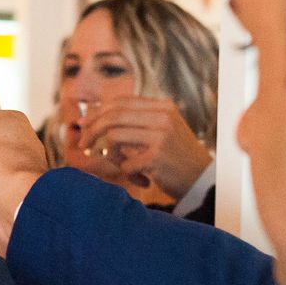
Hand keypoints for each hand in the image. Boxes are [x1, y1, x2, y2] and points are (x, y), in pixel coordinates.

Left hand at [81, 97, 212, 203]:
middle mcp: (163, 118)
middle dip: (91, 130)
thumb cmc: (176, 158)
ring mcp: (161, 137)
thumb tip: (92, 116)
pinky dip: (127, 173)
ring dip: (110, 155)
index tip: (83, 123)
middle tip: (82, 145)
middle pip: (113, 116)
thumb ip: (135, 120)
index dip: (98, 111)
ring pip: (114, 137)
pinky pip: (124, 164)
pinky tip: (142, 179)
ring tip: (123, 166)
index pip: (121, 102)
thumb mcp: (162, 130)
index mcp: (163, 107)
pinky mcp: (157, 158)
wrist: (203, 182)